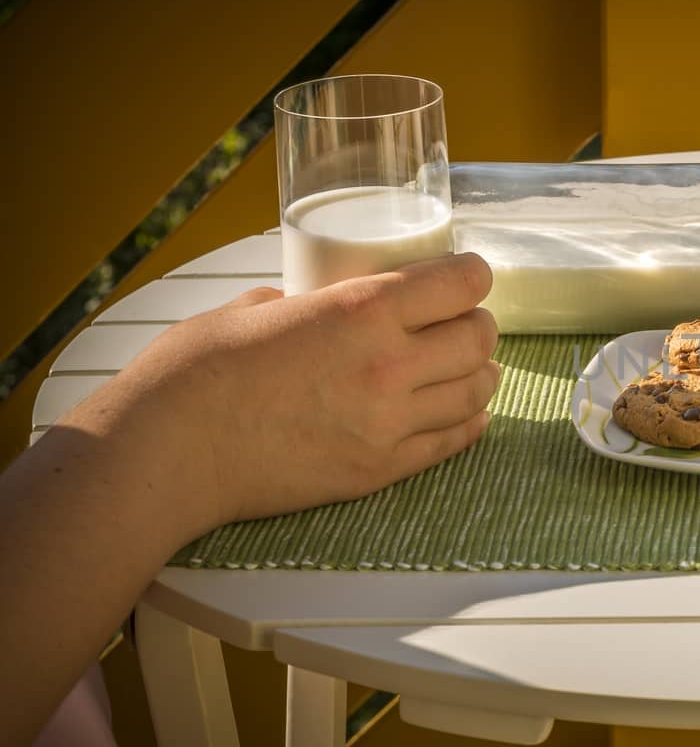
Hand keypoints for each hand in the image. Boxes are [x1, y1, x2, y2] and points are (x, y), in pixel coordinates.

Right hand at [112, 252, 499, 530]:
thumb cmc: (196, 372)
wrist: (170, 452)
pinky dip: (470, 423)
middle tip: (466, 323)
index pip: (462, 284)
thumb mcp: (252, 308)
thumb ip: (298, 303)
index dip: (473, 276)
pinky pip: (451, 442)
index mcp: (361, 310)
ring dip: (481, 374)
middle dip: (478, 325)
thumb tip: (305, 304)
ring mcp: (389, 423)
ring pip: (475, 392)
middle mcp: (388, 364)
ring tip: (473, 367)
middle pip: (478, 338)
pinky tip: (469, 412)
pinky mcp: (380, 470)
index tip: (469, 277)